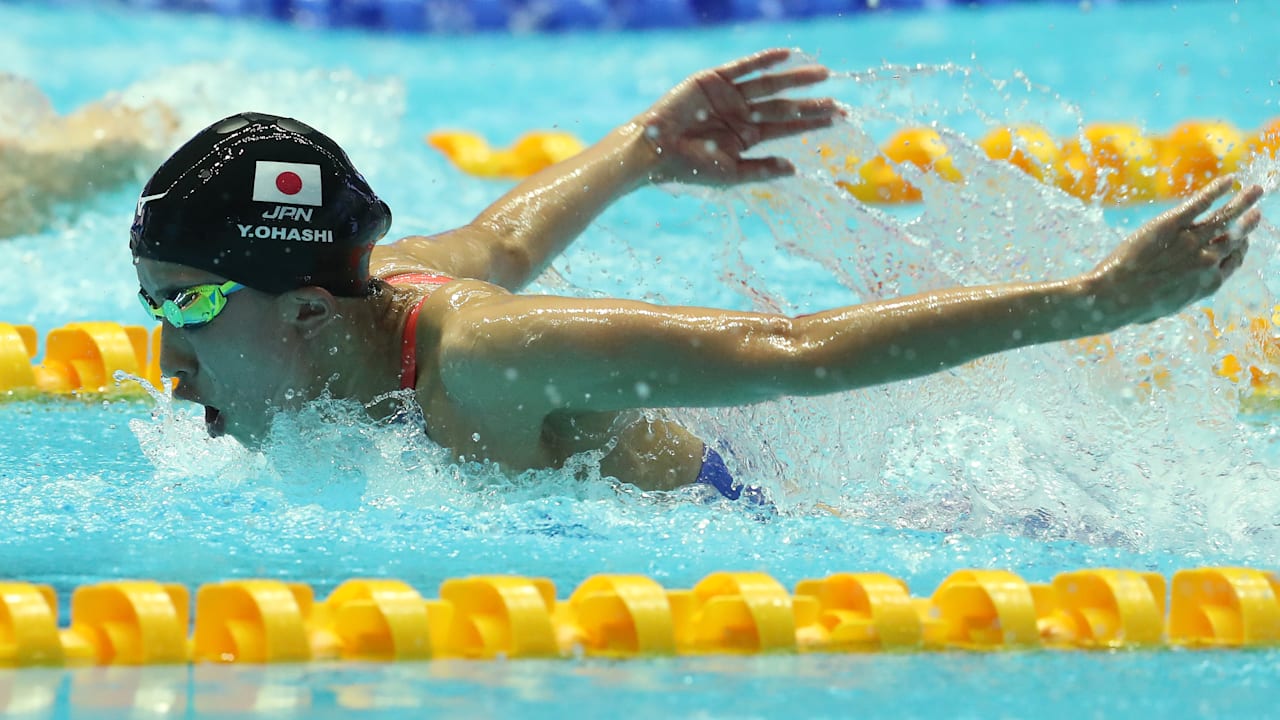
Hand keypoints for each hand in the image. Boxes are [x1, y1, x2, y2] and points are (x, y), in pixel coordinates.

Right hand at [636, 48, 842, 185]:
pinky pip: (744, 67)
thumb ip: (761, 170)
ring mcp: (729, 96)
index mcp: (746, 136)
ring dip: (795, 79)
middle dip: (810, 103)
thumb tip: (794, 170)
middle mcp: (741, 114)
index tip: (838, 118)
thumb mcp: (729, 173)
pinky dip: (764, 60)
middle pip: (783, 105)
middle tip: (839, 101)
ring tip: (822, 74)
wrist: (655, 151)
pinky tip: (786, 55)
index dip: (811, 122)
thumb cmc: (688, 168)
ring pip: (769, 85)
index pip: (785, 126)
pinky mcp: (713, 79)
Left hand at [1082, 176, 1262, 327]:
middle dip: (1248, 224)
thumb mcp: (1167, 306)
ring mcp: (1191, 241)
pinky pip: (1201, 203)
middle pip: (1235, 237)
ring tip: (1256, 190)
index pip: (1234, 260)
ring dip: (1243, 201)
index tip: (1242, 238)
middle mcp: (1207, 260)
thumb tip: (1176, 294)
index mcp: (1209, 282)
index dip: (1240, 248)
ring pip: (1226, 217)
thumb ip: (1181, 294)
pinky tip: (1228, 180)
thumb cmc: (1133, 308)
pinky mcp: (1172, 224)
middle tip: (1256, 213)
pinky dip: (1216, 189)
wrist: (1114, 296)